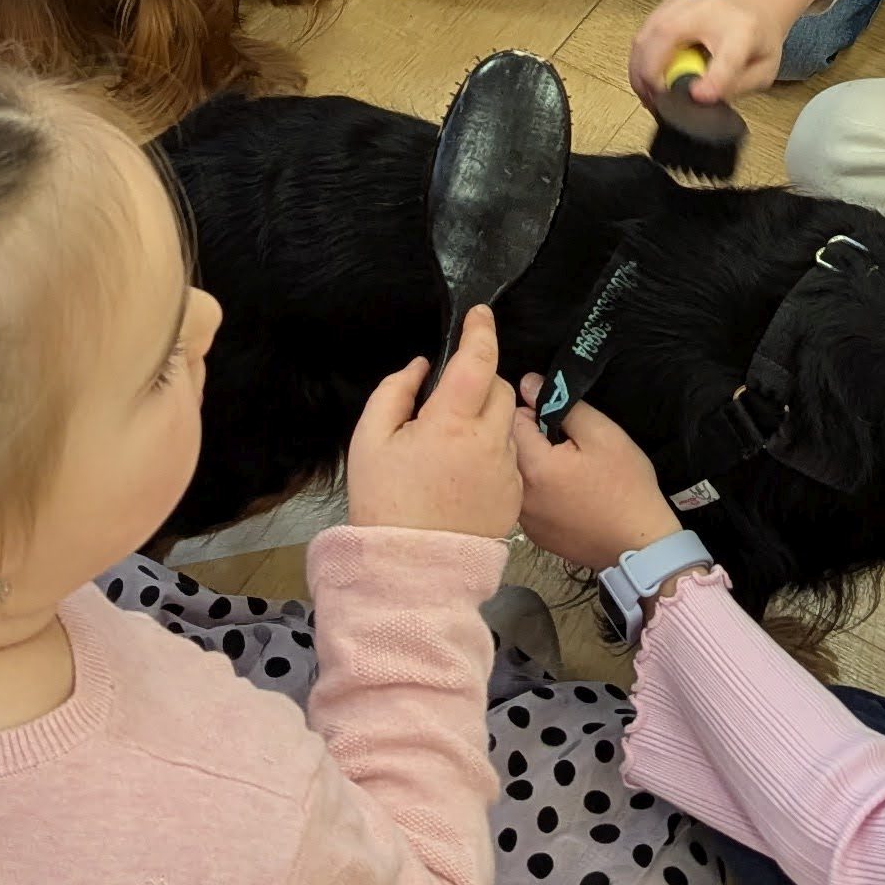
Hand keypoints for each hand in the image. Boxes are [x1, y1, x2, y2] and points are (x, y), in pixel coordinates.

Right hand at [343, 306, 522, 539]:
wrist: (410, 569)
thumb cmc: (384, 503)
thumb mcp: (369, 440)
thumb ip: (395, 391)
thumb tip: (422, 366)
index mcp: (452, 423)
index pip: (478, 360)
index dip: (481, 330)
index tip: (480, 314)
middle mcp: (490, 442)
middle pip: (500, 390)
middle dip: (481, 382)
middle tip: (448, 400)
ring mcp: (507, 471)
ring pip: (507, 425)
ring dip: (487, 419)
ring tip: (451, 444)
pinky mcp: (514, 496)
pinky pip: (509, 457)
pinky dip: (492, 452)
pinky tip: (463, 473)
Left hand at [513, 399, 683, 573]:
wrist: (640, 545)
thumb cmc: (626, 486)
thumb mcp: (603, 435)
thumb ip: (563, 406)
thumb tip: (528, 383)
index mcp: (532, 466)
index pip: (512, 419)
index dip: (537, 412)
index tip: (563, 422)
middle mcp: (519, 495)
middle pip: (511, 449)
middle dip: (534, 439)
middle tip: (570, 446)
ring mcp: (525, 520)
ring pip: (518, 476)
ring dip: (536, 466)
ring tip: (570, 471)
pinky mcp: (535, 535)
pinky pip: (528, 501)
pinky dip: (541, 493)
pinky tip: (569, 497)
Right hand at [631, 0, 786, 115]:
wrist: (752, 2)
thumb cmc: (757, 39)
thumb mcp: (763, 71)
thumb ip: (737, 87)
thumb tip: (702, 101)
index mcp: (743, 30)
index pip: (728, 56)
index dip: (713, 79)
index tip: (698, 96)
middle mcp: (711, 9)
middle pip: (668, 34)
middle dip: (651, 73)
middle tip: (654, 103)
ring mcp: (686, 2)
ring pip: (647, 33)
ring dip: (639, 70)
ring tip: (648, 95)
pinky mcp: (668, 3)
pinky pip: (643, 33)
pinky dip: (639, 59)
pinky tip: (646, 78)